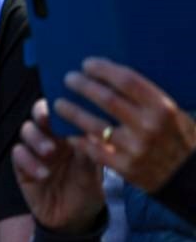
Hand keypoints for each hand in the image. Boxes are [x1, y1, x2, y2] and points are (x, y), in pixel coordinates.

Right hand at [12, 99, 104, 233]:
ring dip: (36, 138)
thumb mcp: (94, 172)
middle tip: (47, 120)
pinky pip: (18, 155)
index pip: (62, 110)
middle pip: (39, 115)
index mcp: (69, 134)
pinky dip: (28, 161)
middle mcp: (51, 137)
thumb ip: (89, 151)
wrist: (74, 220)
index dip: (61, 103)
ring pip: (26, 131)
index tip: (66, 103)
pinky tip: (42, 174)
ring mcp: (35, 151)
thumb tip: (93, 130)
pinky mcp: (22, 167)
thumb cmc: (87, 190)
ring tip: (49, 152)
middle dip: (41, 114)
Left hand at [53, 58, 195, 191]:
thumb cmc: (178, 137)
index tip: (87, 64)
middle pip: (107, 100)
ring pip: (94, 125)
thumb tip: (114, 74)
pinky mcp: (125, 168)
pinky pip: (94, 150)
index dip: (104, 70)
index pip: (127, 81)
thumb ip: (148, 97)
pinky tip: (68, 132)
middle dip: (83, 86)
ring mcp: (136, 148)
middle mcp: (149, 127)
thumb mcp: (173, 113)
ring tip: (59, 103)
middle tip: (69, 79)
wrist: (189, 178)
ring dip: (72, 112)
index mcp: (163, 108)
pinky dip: (79, 139)